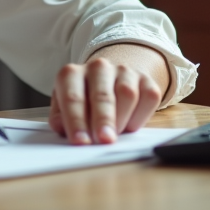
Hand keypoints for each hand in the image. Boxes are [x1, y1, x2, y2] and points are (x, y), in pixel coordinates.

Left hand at [48, 44, 168, 144]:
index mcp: (72, 74)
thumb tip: (63, 128)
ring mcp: (123, 72)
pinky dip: (141, 116)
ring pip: (127, 94)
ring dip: (122, 120)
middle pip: (102, 94)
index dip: (76, 121)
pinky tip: (130, 125)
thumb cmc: (83, 101)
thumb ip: (61, 119)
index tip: (81, 141)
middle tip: (104, 140)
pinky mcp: (146, 80)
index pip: (72, 97)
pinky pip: (148, 98)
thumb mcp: (64, 108)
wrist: (110, 81)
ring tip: (115, 135)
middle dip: (103, 120)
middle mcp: (98, 67)